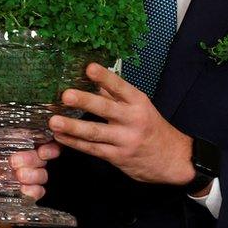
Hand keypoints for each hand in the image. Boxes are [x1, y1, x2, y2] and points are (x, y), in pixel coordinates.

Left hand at [0, 138, 59, 203]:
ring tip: (18, 176)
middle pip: (41, 157)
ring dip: (33, 175)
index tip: (42, 148)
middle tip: (14, 162)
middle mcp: (25, 161)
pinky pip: (38, 191)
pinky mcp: (26, 194)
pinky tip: (23, 189)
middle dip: (31, 159)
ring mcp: (27, 177)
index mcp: (16, 146)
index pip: (39, 140)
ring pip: (42, 174)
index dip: (46, 143)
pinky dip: (32, 191)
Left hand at [48, 62, 195, 185]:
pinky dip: (75, 143)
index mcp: (138, 102)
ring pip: (95, 132)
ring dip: (72, 127)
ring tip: (54, 122)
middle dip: (84, 101)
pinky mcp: (117, 157)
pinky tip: (60, 137)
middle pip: (105, 109)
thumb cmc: (153, 128)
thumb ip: (116, 96)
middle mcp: (132, 120)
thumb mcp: (140, 107)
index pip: (120, 87)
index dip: (104, 77)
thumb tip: (93, 80)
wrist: (173, 159)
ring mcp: (124, 140)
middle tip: (65, 95)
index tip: (89, 68)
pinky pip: (93, 149)